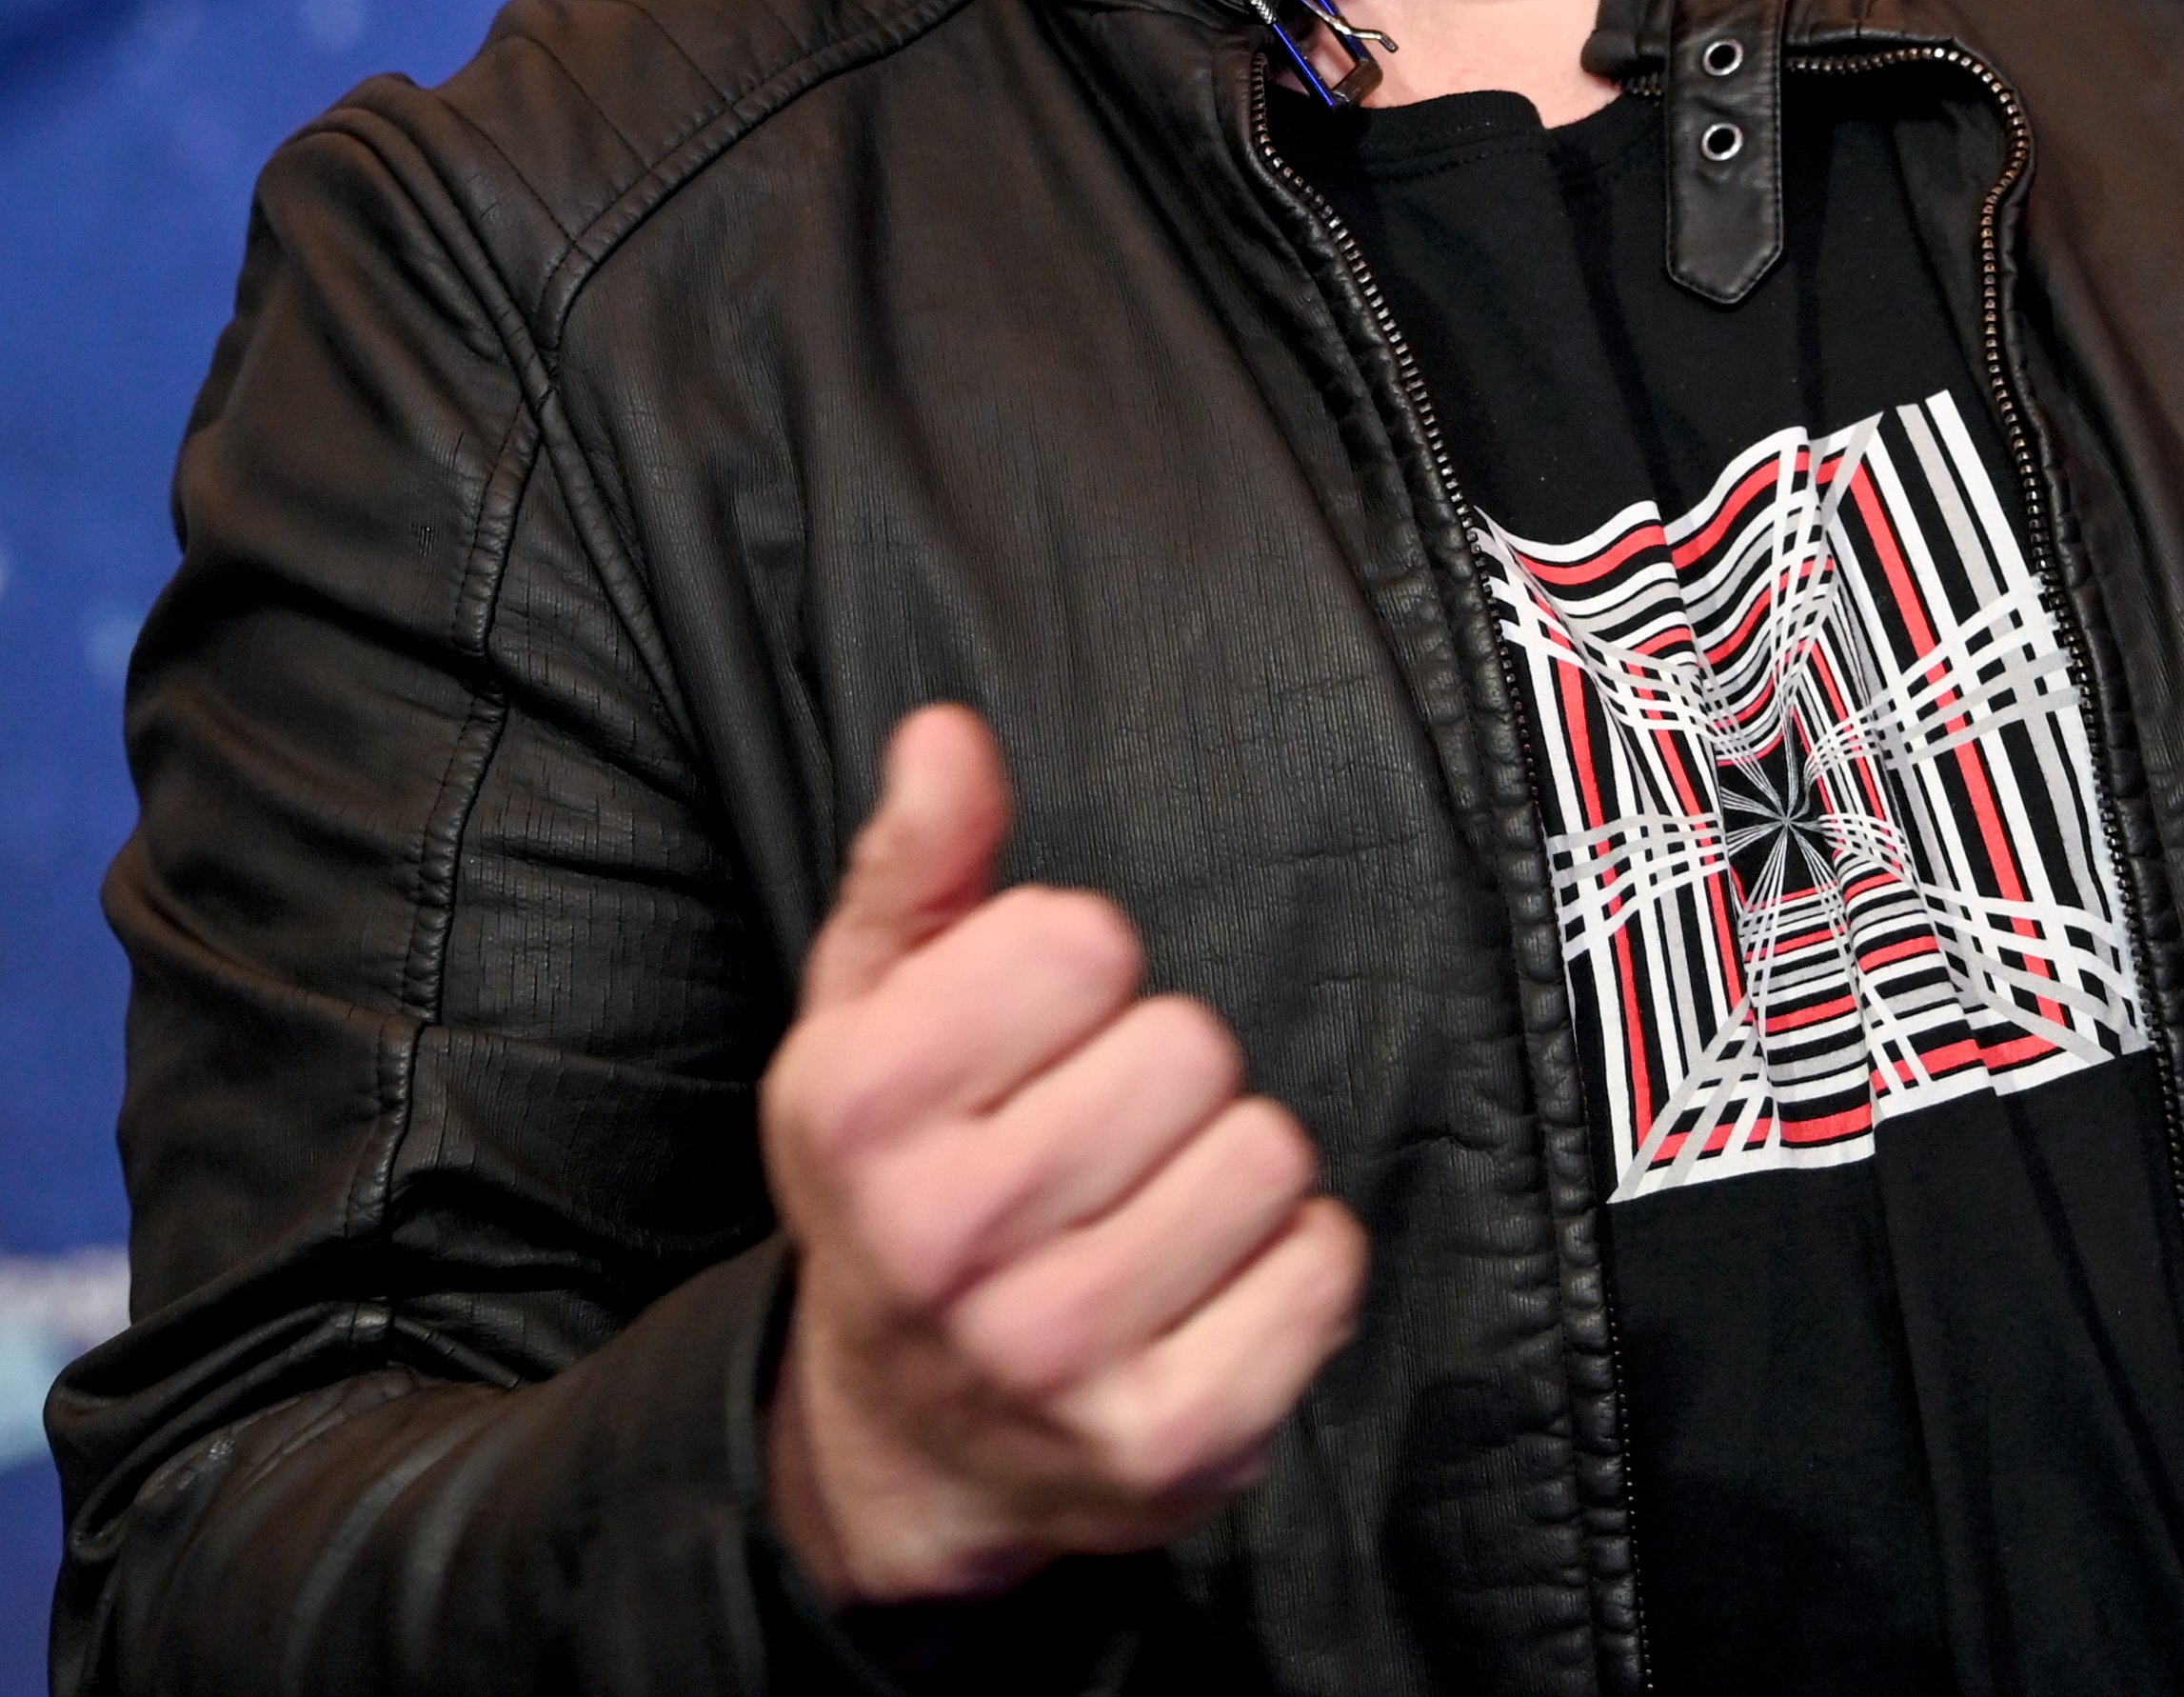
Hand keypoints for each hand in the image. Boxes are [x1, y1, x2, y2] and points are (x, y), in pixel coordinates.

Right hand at [760, 706, 1366, 1603]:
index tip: (1031, 1035)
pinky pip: (1322, 1270)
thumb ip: (916, 862)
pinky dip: (1291, 1265)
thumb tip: (948, 736)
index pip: (1079, 943)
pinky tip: (1203, 1287)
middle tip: (1088, 1139)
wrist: (901, 1447)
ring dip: (1226, 1167)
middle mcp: (944, 1240)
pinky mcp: (1167, 1440)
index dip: (1075, 971)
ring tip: (1141, 1211)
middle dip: (1158, 1074)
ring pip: (1265, 1153)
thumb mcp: (866, 1017)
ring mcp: (1057, 1354)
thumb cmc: (901, 1188)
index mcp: (861, 1108)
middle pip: (1187, 1048)